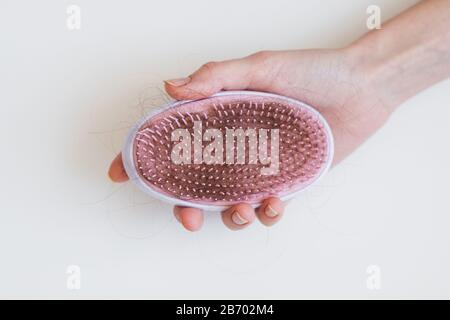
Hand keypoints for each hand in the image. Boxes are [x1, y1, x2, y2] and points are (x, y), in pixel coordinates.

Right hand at [108, 47, 392, 230]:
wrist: (361, 87)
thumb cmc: (313, 71)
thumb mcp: (262, 66)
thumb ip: (218, 77)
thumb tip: (172, 86)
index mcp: (221, 116)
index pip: (174, 138)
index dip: (144, 156)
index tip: (121, 171)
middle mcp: (235, 145)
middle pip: (195, 183)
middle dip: (185, 206)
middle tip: (188, 217)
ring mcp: (258, 166)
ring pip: (230, 203)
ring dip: (230, 217)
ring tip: (243, 210)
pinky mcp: (285, 181)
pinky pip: (268, 208)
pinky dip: (267, 213)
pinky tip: (274, 203)